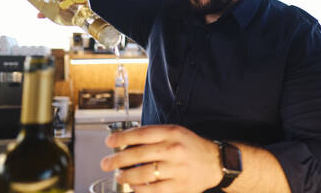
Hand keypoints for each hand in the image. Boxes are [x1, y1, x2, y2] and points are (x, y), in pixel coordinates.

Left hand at [101, 125, 222, 192]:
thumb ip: (153, 136)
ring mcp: (177, 169)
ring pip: (143, 175)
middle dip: (117, 160)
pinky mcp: (179, 186)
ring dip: (126, 177)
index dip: (122, 138)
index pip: (141, 134)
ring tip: (119, 176)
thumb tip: (125, 143)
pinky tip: (133, 188)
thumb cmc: (190, 146)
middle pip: (138, 155)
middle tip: (105, 164)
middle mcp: (174, 149)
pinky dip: (139, 190)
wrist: (215, 162)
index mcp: (172, 133)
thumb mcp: (175, 132)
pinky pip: (153, 191)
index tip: (109, 142)